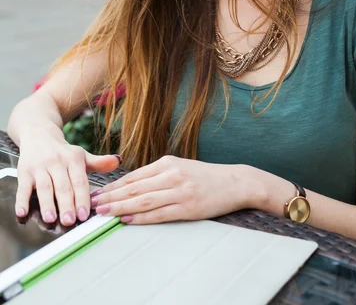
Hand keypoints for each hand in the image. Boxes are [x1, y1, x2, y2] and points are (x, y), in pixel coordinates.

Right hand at [16, 128, 121, 226]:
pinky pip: (23, 187)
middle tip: (69, 220)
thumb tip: (118, 161)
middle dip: (66, 204)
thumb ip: (98, 163)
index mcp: (74, 159)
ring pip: (44, 187)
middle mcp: (57, 162)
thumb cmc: (63, 152)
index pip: (80, 181)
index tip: (85, 214)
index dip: (82, 198)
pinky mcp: (24, 171)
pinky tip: (22, 212)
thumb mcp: (81, 156)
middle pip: (63, 186)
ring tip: (50, 218)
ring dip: (47, 203)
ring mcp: (40, 167)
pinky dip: (21, 200)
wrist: (39, 134)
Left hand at [90, 155, 249, 224]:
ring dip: (120, 207)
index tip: (97, 192)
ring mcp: (179, 191)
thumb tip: (132, 185)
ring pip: (143, 200)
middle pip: (134, 187)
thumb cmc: (206, 176)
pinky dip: (141, 217)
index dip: (113, 186)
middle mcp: (171, 174)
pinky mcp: (187, 206)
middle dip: (111, 196)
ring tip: (103, 212)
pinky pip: (159, 214)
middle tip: (92, 203)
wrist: (235, 181)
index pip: (134, 176)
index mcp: (168, 163)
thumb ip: (159, 174)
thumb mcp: (181, 167)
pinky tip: (127, 219)